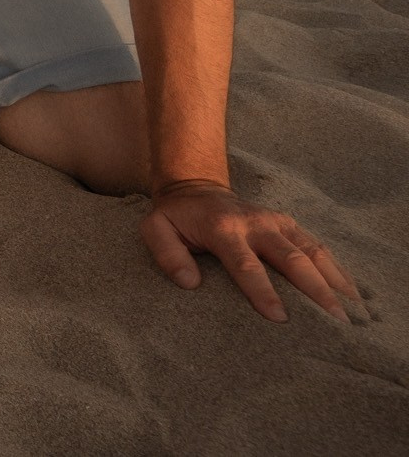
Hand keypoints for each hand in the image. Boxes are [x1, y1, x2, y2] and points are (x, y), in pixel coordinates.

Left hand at [140, 179, 360, 322]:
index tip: (279, 318)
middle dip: (314, 290)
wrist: (196, 187)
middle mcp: (256, 223)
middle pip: (291, 258)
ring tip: (352, 312)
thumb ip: (167, 254)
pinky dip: (337, 270)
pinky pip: (318, 247)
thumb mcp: (156, 229)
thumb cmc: (176, 217)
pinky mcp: (289, 224)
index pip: (246, 263)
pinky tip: (352, 294)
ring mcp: (277, 222)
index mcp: (224, 228)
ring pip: (313, 251)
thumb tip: (188, 282)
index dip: (262, 290)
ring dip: (334, 281)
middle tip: (334, 322)